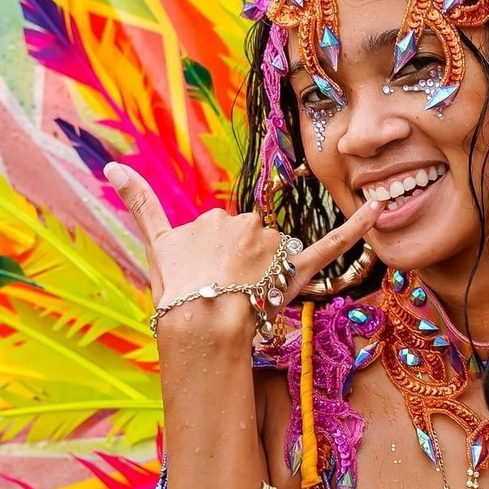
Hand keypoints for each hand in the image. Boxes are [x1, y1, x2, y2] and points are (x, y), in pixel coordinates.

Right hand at [104, 162, 381, 327]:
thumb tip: (112, 165)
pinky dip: (358, 228)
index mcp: (216, 218)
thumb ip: (141, 204)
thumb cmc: (175, 292)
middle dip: (242, 270)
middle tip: (224, 298)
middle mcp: (247, 224)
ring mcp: (272, 247)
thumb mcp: (155, 246)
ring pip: (278, 256)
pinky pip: (334, 245)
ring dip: (267, 277)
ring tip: (246, 301)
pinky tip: (377, 210)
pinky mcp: (299, 269)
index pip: (223, 237)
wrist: (197, 323)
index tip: (206, 285)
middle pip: (252, 245)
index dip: (216, 267)